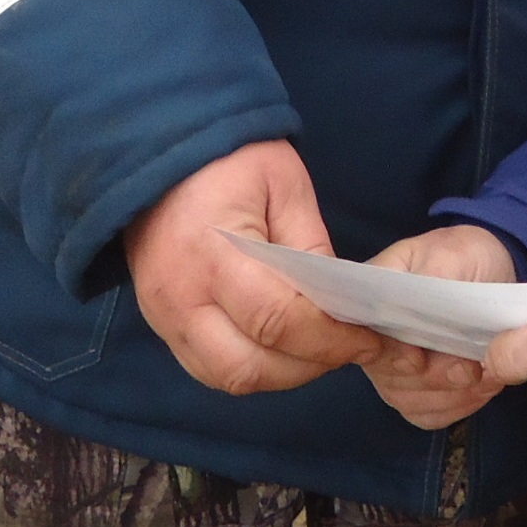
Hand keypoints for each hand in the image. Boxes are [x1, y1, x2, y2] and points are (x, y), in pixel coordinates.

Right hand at [122, 140, 380, 394]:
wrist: (161, 148)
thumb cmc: (229, 160)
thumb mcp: (285, 186)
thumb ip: (312, 249)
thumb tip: (339, 306)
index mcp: (214, 256)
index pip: (278, 322)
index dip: (330, 340)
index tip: (367, 339)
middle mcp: (181, 299)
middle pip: (250, 366)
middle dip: (307, 366)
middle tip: (345, 348)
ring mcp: (163, 316)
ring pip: (226, 378)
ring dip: (278, 375)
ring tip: (315, 349)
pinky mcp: (159, 322)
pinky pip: (206, 367)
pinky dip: (248, 367)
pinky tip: (278, 347)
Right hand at [358, 226, 517, 429]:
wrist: (492, 272)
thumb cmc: (463, 257)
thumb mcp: (448, 255)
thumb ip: (428, 280)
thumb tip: (403, 310)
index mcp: (368, 298)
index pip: (363, 337)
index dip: (391, 353)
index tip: (420, 358)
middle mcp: (372, 339)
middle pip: (388, 377)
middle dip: (434, 377)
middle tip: (471, 366)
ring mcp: (392, 370)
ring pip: (410, 401)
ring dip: (452, 394)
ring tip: (486, 374)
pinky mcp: (418, 392)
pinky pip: (429, 414)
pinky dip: (459, 406)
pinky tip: (482, 387)